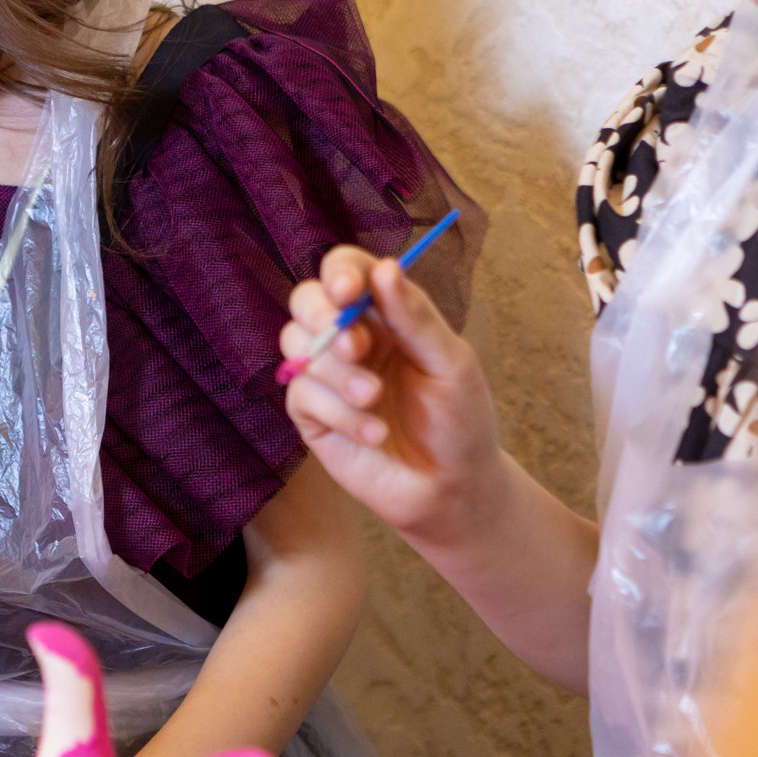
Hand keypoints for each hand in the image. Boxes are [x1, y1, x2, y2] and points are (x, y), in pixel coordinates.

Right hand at [281, 247, 505, 548]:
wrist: (453, 489)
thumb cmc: (460, 421)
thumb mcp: (450, 364)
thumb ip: (416, 318)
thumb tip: (385, 267)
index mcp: (385, 315)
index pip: (346, 271)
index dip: (339, 272)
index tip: (348, 289)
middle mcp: (351, 338)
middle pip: (306, 300)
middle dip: (325, 318)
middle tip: (359, 347)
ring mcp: (328, 377)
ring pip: (297, 344)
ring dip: (336, 371)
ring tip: (374, 399)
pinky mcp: (313, 417)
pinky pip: (303, 395)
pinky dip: (339, 413)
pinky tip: (375, 433)